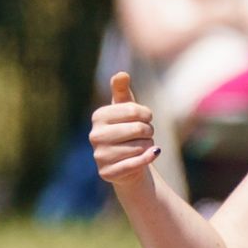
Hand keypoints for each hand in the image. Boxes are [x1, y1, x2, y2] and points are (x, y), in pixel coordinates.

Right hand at [91, 72, 160, 189]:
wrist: (127, 164)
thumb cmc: (127, 131)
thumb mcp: (125, 109)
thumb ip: (121, 90)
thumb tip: (122, 74)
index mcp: (98, 116)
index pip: (133, 110)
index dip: (146, 114)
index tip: (146, 118)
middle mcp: (95, 136)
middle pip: (138, 129)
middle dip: (149, 131)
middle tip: (145, 134)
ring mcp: (99, 155)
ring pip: (139, 146)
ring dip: (149, 146)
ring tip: (142, 146)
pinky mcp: (107, 173)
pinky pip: (135, 163)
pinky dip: (148, 158)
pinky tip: (152, 155)